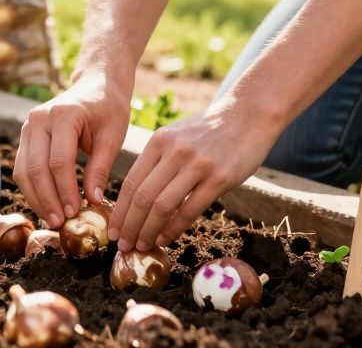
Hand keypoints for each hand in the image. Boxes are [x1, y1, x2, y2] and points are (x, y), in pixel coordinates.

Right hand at [13, 75, 129, 228]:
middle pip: (36, 168)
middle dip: (48, 199)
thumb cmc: (108, 109)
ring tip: (53, 219)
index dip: (65, 190)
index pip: (59, 161)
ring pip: (23, 171)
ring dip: (36, 198)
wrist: (95, 85)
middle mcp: (39, 119)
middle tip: (61, 223)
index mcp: (63, 115)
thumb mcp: (112, 136)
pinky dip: (32, 189)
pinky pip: (23, 167)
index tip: (75, 213)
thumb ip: (100, 168)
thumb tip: (93, 201)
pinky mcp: (26, 136)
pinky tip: (46, 205)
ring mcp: (28, 126)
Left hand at [108, 96, 281, 251]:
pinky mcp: (219, 178)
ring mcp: (197, 165)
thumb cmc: (209, 131)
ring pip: (162, 206)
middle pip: (142, 197)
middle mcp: (174, 152)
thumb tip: (137, 198)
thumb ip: (158, 160)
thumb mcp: (176, 136)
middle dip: (129, 226)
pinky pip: (190, 210)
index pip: (131, 182)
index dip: (119, 211)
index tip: (112, 230)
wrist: (248, 115)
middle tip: (122, 245)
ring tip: (140, 246)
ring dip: (147, 231)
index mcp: (159, 141)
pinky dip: (173, 228)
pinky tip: (164, 239)